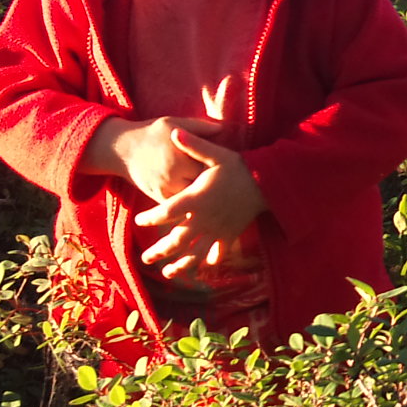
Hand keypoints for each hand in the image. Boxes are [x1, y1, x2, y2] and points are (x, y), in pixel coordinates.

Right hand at [84, 115, 223, 202]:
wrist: (121, 150)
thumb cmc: (151, 133)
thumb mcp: (173, 122)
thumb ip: (199, 127)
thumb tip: (223, 128)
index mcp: (180, 155)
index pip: (209, 166)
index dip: (222, 168)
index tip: (232, 167)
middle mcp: (173, 174)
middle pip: (203, 185)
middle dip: (216, 185)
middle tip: (232, 185)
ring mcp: (165, 188)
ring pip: (193, 199)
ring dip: (206, 197)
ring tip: (221, 195)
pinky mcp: (159, 197)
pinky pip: (181, 206)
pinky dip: (192, 204)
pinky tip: (204, 201)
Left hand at [133, 127, 268, 277]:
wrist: (267, 183)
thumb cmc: (239, 167)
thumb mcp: (216, 153)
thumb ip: (193, 146)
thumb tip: (173, 132)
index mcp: (197, 199)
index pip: (167, 212)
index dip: (151, 219)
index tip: (139, 221)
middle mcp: (205, 218)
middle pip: (177, 240)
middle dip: (159, 251)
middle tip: (145, 258)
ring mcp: (218, 229)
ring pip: (195, 253)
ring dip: (181, 265)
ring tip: (167, 273)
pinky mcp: (230, 235)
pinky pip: (218, 253)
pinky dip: (210, 261)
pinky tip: (202, 266)